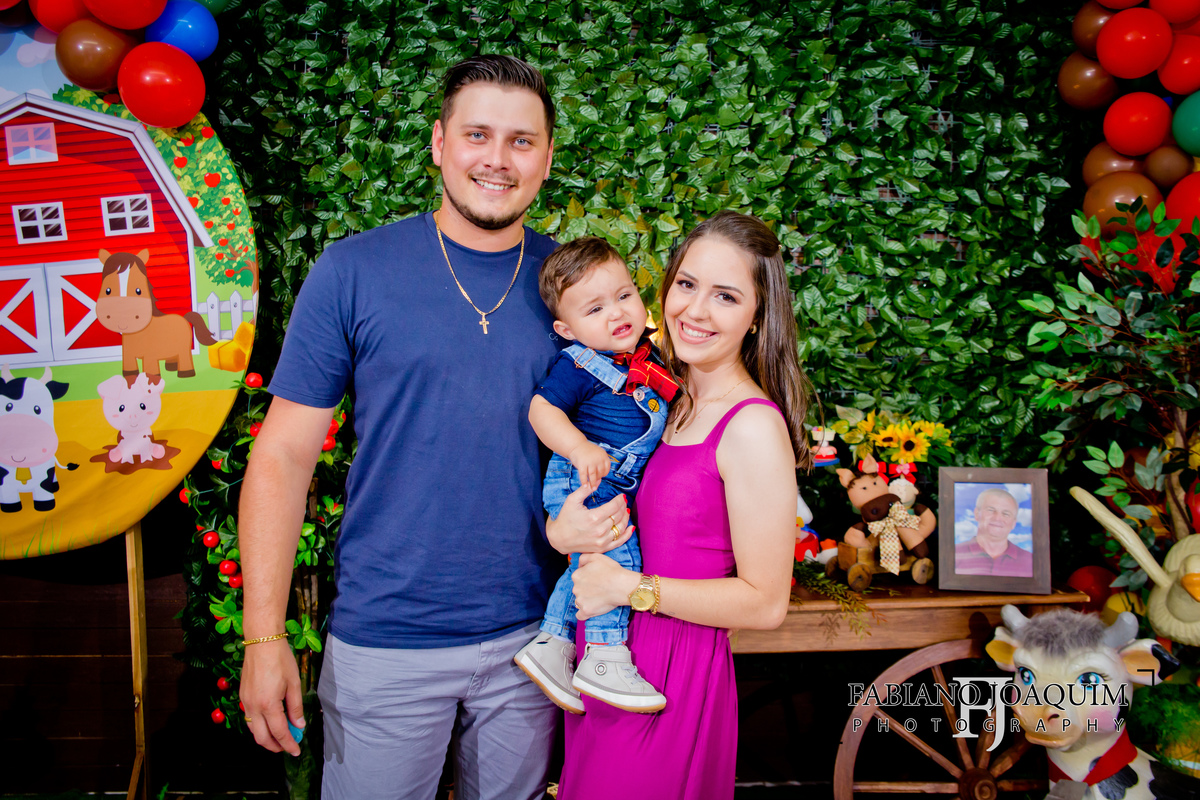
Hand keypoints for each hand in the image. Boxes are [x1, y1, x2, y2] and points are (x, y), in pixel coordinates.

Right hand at [240, 638, 304, 755]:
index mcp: (268, 704)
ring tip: (280, 737)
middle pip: (262, 737)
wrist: (262, 642)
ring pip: (253, 730)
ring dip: (266, 737)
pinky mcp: (243, 696)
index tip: (296, 750)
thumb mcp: (294, 684)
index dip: (289, 744)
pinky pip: (249, 718)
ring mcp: (246, 702)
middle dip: (275, 746)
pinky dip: (259, 726)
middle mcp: (254, 706)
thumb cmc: (280, 660)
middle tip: (288, 747)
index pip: (280, 733)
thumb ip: (296, 707)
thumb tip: (299, 725)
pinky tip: (269, 722)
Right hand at [545, 482, 631, 554]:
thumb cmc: (565, 518)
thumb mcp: (572, 500)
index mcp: (594, 517)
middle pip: (619, 515)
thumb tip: (597, 482)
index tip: (621, 496)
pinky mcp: (603, 548)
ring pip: (621, 527)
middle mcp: (600, 530)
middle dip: (623, 506)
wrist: (559, 538)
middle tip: (623, 502)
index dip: (620, 500)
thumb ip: (585, 489)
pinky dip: (627, 534)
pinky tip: (631, 527)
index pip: (614, 506)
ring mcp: (602, 540)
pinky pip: (620, 541)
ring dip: (626, 518)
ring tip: (625, 511)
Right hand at [568, 441, 610, 486]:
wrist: (576, 445)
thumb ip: (601, 462)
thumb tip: (602, 475)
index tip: (600, 477)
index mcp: (603, 455)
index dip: (604, 474)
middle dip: (598, 478)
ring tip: (592, 489)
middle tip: (595, 482)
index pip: (607, 468)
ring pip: (593, 475)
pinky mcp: (581, 464)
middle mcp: (598, 458)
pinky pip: (583, 475)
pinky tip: (584, 486)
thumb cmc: (587, 451)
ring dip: (592, 483)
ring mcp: (590, 461)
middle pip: (600, 472)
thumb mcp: (598, 453)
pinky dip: (584, 481)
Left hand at [573, 552, 639, 619]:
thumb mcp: (597, 556)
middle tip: (600, 589)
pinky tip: (592, 609)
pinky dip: (584, 613)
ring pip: (580, 601)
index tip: (597, 580)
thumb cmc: (612, 570)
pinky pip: (580, 615)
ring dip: (587, 600)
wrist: (621, 585)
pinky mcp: (586, 611)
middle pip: (578, 590)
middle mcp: (575, 588)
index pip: (578, 578)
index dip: (588, 579)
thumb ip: (584, 558)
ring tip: (600, 598)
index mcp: (576, 575)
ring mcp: (580, 600)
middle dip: (587, 590)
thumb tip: (579, 565)